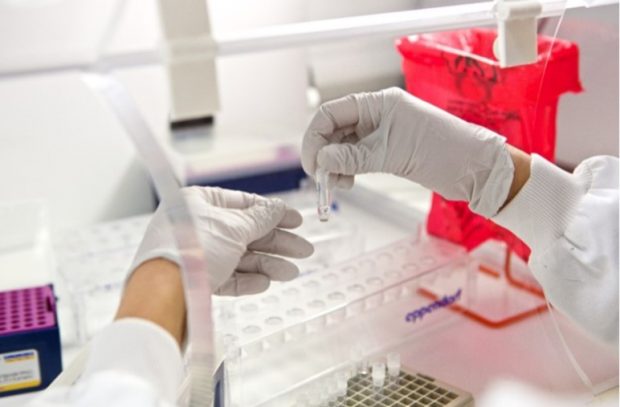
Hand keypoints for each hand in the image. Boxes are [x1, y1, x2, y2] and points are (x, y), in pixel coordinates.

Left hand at [130, 186, 313, 295]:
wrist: (164, 294)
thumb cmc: (193, 250)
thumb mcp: (234, 228)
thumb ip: (261, 218)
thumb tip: (279, 208)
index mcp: (198, 203)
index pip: (243, 204)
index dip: (273, 213)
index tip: (297, 221)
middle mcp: (196, 226)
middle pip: (245, 233)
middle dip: (276, 243)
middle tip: (304, 250)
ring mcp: (196, 254)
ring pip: (239, 257)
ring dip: (267, 264)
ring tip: (291, 273)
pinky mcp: (197, 280)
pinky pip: (227, 277)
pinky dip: (247, 280)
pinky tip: (265, 283)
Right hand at [301, 87, 514, 217]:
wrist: (475, 169)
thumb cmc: (443, 151)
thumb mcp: (393, 154)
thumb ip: (353, 157)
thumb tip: (322, 160)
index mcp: (379, 103)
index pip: (332, 113)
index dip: (316, 137)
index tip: (312, 163)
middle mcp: (378, 114)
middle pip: (335, 129)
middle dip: (325, 153)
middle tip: (324, 179)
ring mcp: (383, 132)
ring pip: (345, 145)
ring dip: (336, 164)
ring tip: (340, 184)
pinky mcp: (389, 149)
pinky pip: (357, 156)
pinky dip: (348, 168)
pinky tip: (350, 181)